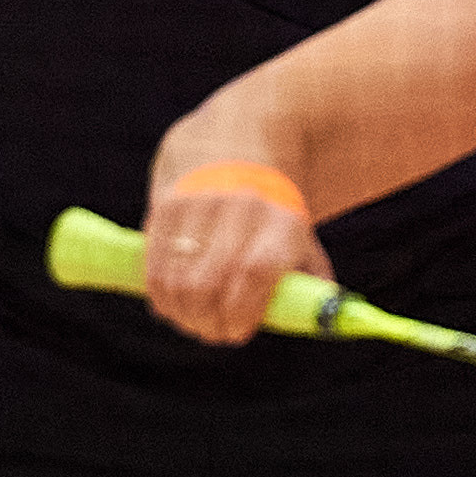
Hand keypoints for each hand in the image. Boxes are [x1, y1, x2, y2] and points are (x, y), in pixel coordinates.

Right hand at [142, 187, 332, 345]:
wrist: (236, 145)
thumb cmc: (274, 211)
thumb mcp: (301, 237)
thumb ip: (308, 281)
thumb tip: (320, 320)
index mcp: (281, 220)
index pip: (255, 272)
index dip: (242, 312)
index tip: (239, 331)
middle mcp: (239, 208)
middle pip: (209, 285)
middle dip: (209, 324)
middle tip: (215, 331)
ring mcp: (200, 204)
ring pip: (178, 283)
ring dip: (184, 315)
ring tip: (195, 318)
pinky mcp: (167, 205)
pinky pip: (155, 269)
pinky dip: (162, 297)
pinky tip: (174, 301)